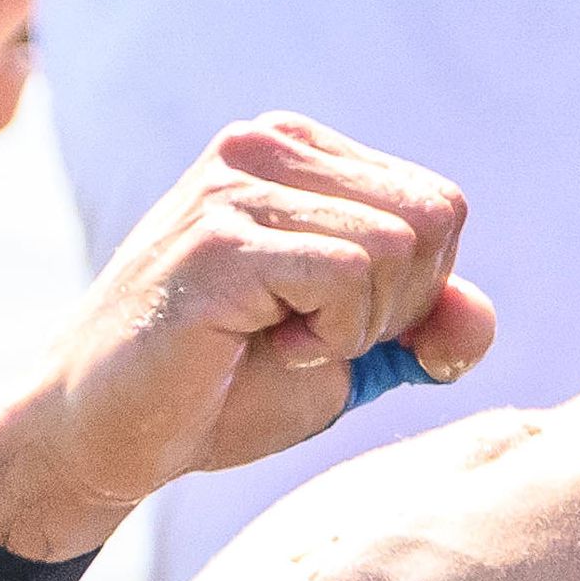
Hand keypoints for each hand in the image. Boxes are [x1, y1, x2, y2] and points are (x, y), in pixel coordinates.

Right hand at [0, 115, 495, 557]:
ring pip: (395, 248)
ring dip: (357, 328)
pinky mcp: (217, 240)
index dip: (418, 292)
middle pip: (432, 219)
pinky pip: (346, 277)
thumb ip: (428, 324)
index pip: (440, 207)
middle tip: (307, 337)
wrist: (102, 433)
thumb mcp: (356, 351)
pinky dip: (329, 337)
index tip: (338, 326)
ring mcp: (235, 185)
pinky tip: (261, 347)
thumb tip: (477, 317)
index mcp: (299, 151)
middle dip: (397, 307)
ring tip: (276, 339)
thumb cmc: (226, 386)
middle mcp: (264, 146)